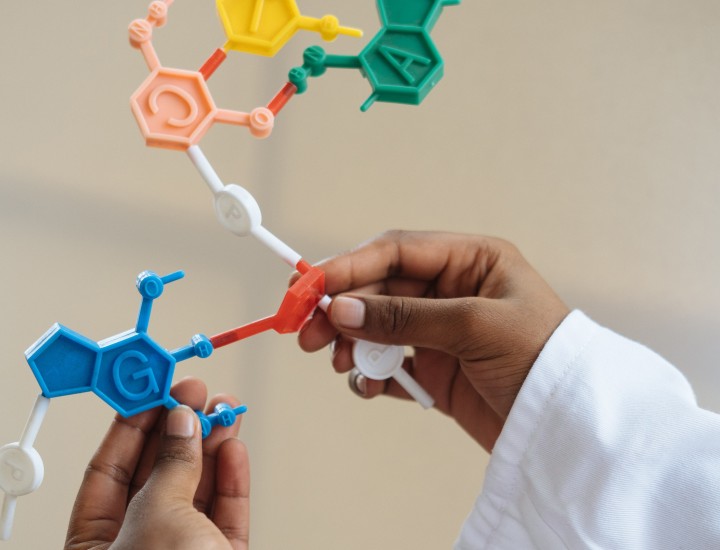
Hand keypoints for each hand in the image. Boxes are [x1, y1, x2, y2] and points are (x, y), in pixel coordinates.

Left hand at [65, 378, 249, 549]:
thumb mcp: (157, 516)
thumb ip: (170, 466)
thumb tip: (182, 423)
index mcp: (94, 547)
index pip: (107, 473)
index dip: (131, 427)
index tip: (153, 392)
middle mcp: (135, 546)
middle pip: (155, 476)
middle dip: (179, 431)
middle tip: (195, 395)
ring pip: (195, 491)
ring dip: (211, 448)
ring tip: (225, 413)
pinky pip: (223, 514)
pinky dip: (230, 481)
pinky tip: (234, 451)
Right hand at [298, 230, 568, 450]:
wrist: (570, 427)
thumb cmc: (541, 358)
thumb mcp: (474, 326)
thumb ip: (405, 317)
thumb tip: (342, 309)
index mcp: (470, 261)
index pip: (396, 251)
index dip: (349, 266)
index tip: (310, 285)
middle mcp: (452, 291)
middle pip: (380, 290)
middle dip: (342, 310)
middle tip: (307, 334)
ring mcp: (442, 332)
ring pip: (379, 327)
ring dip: (353, 344)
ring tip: (342, 365)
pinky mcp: (437, 370)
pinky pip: (391, 365)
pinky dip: (373, 375)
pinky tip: (368, 387)